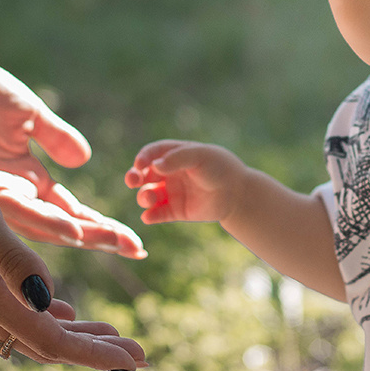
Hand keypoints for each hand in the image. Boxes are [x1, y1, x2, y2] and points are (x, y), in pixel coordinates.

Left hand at [0, 57, 145, 258]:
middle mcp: (13, 194)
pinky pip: (12, 207)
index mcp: (28, 180)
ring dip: (75, 234)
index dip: (103, 225)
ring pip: (38, 224)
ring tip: (106, 241)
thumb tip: (84, 159)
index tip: (135, 241)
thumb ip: (56, 136)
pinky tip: (68, 226)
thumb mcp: (31, 114)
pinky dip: (42, 218)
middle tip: (136, 249)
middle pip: (63, 226)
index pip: (72, 211)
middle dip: (100, 238)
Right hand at [0, 149, 146, 370]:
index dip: (96, 352)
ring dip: (77, 335)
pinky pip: (19, 314)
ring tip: (114, 335)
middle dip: (96, 351)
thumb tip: (49, 301)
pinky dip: (50, 317)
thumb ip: (15, 262)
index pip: (53, 340)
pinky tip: (67, 310)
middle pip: (49, 344)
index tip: (135, 356)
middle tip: (139, 353)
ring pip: (34, 332)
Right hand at [126, 140, 249, 223]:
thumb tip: (154, 166)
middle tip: (132, 181)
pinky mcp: (175, 211)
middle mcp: (169, 173)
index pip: (152, 153)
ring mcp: (171, 192)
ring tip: (148, 198)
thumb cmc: (220, 168)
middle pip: (144, 174)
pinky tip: (149, 217)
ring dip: (143, 197)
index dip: (143, 157)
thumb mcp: (201, 157)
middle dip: (134, 177)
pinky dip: (150, 216)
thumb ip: (178, 159)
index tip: (139, 164)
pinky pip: (157, 214)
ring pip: (147, 195)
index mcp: (175, 155)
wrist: (238, 193)